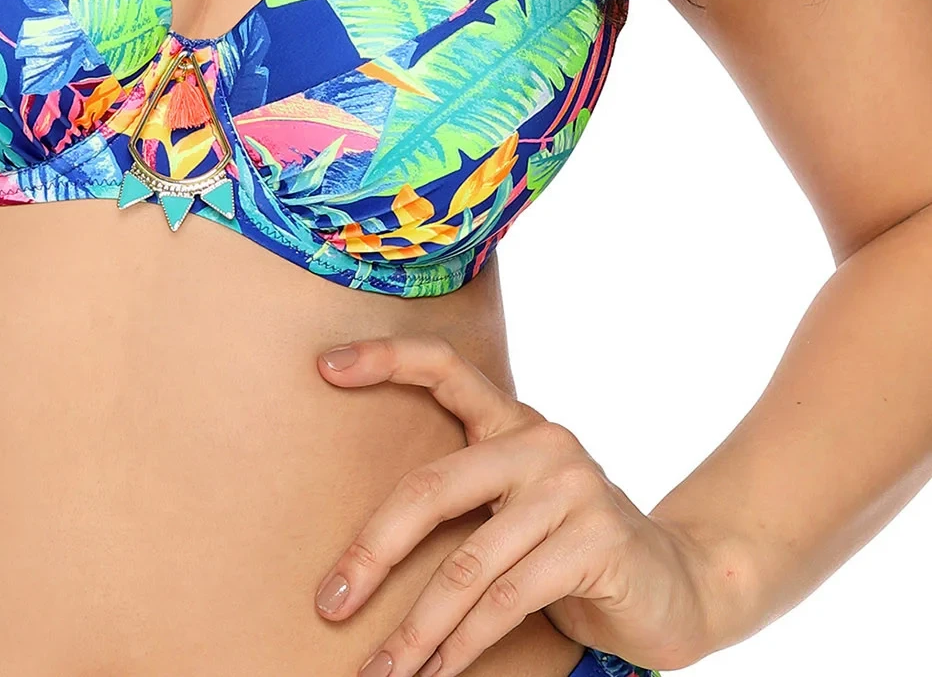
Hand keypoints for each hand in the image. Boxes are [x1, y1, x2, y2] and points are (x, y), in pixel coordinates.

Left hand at [312, 336, 717, 675]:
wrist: (680, 585)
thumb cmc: (571, 548)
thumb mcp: (516, 508)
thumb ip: (463, 501)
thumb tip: (359, 553)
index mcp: (511, 421)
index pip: (445, 366)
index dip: (385, 359)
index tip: (324, 367)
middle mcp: (540, 442)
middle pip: (433, 487)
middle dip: (373, 551)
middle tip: (330, 603)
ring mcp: (573, 487)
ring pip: (468, 565)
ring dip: (417, 629)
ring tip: (379, 670)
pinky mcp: (597, 541)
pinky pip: (508, 599)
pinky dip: (463, 645)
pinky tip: (436, 673)